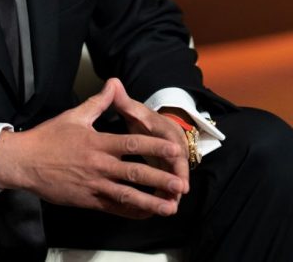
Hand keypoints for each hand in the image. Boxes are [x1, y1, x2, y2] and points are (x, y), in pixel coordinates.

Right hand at [0, 78, 186, 218]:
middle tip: (181, 184)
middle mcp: (99, 165)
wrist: (24, 162)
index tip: (175, 149)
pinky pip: (114, 209)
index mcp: (98, 142)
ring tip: (170, 207)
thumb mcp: (74, 116)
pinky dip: (132, 212)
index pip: (132, 143)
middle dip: (160, 179)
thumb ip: (98, 102)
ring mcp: (94, 185)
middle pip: (135, 173)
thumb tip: (113, 83)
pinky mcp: (88, 201)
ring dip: (151, 202)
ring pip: (127, 196)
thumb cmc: (48, 137)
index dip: (155, 146)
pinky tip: (146, 214)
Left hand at [110, 83, 190, 204]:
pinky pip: (167, 187)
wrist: (153, 125)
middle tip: (175, 196)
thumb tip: (113, 83)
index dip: (174, 156)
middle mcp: (173, 146)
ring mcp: (172, 162)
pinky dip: (163, 196)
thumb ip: (123, 100)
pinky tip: (157, 209)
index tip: (176, 166)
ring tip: (168, 209)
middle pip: (179, 165)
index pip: (173, 142)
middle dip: (177, 180)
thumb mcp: (134, 109)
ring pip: (174, 179)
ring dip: (171, 192)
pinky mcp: (166, 173)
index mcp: (165, 130)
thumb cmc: (142, 118)